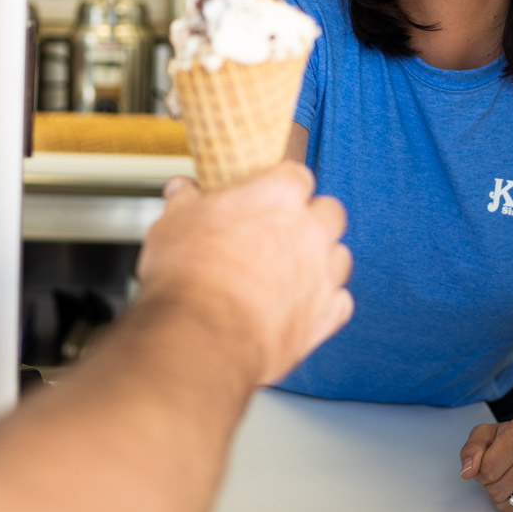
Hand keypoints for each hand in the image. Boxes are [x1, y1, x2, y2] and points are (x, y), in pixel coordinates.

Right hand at [136, 163, 352, 384]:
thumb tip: (182, 190)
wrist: (204, 336)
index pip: (295, 175)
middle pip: (329, 211)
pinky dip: (323, 304)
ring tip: (290, 271)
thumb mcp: (173, 223)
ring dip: (321, 261)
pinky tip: (299, 306)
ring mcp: (323, 273)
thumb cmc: (189, 276)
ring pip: (339, 256)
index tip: (265, 196)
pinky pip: (339, 302)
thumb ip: (185, 201)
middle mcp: (311, 230)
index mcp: (278, 195)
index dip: (279, 185)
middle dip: (312, 219)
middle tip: (282, 231)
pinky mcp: (326, 315)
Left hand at [459, 418, 512, 511]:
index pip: (487, 470)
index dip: (481, 473)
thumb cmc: (510, 441)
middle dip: (493, 486)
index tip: (488, 466)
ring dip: (506, 498)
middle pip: (497, 490)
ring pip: (511, 506)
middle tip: (502, 474)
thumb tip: (468, 471)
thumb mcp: (486, 435)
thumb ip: (471, 450)